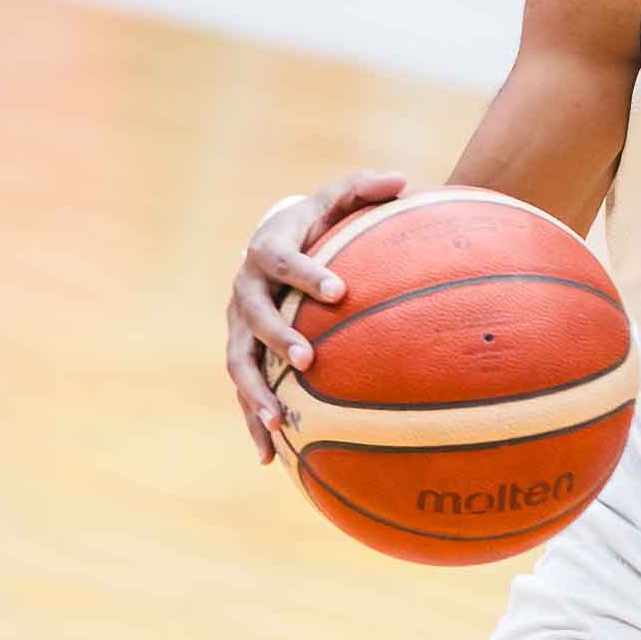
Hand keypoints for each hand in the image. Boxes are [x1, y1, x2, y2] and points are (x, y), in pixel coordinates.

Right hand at [225, 169, 406, 462]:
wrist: (273, 245)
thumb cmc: (316, 223)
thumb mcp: (336, 201)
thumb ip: (364, 189)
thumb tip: (402, 180)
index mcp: (267, 250)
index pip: (281, 259)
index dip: (307, 274)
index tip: (340, 290)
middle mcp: (245, 290)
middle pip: (252, 315)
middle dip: (277, 338)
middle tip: (308, 359)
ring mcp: (237, 327)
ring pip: (239, 363)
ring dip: (256, 393)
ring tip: (279, 423)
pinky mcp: (242, 356)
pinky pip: (244, 392)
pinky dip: (253, 424)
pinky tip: (268, 459)